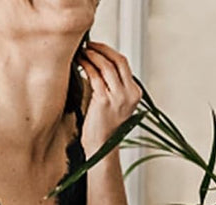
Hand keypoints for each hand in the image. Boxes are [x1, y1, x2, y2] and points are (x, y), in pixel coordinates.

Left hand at [77, 41, 142, 160]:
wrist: (101, 148)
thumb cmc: (103, 126)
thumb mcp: (114, 102)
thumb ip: (111, 82)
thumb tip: (98, 58)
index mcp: (135, 94)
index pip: (123, 63)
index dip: (108, 51)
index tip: (96, 47)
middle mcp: (130, 94)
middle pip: (118, 60)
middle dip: (101, 49)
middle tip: (88, 44)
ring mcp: (118, 98)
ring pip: (106, 65)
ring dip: (93, 55)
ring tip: (82, 52)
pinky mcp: (104, 101)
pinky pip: (95, 76)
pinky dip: (87, 66)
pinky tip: (80, 63)